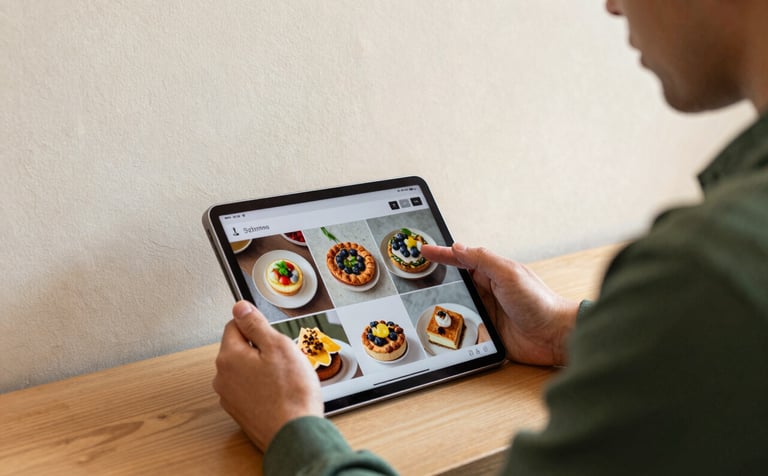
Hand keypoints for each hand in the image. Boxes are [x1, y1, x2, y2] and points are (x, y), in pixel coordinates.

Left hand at [213, 301, 323, 451]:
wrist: (295, 434)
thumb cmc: (290, 394)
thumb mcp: (278, 346)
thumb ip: (256, 324)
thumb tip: (240, 307)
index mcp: (229, 357)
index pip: (234, 325)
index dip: (256, 325)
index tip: (271, 332)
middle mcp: (223, 377)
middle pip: (240, 348)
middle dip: (261, 349)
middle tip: (284, 358)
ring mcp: (230, 397)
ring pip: (245, 370)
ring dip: (262, 369)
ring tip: (285, 378)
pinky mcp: (240, 412)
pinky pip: (249, 389)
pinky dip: (262, 387)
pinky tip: (280, 393)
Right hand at [422, 243, 578, 365]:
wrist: (554, 336)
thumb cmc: (539, 302)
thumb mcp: (508, 274)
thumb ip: (482, 259)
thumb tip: (458, 247)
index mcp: (492, 273)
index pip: (461, 260)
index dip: (441, 255)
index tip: (423, 250)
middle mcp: (487, 291)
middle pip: (455, 284)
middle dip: (436, 281)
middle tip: (415, 277)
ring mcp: (486, 312)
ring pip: (456, 307)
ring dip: (444, 307)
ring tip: (422, 303)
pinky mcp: (487, 333)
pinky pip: (464, 330)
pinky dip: (454, 329)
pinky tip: (443, 329)